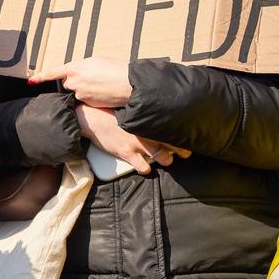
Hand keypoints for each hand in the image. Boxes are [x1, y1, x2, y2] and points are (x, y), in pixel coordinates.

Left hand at [29, 57, 132, 107]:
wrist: (129, 83)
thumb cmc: (116, 69)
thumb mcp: (96, 62)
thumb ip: (81, 67)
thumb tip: (76, 74)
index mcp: (75, 67)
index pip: (52, 73)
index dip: (40, 77)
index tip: (30, 81)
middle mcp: (74, 81)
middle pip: (68, 84)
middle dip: (75, 82)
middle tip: (92, 79)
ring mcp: (79, 94)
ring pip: (77, 93)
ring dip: (85, 90)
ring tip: (101, 85)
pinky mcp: (87, 104)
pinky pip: (85, 101)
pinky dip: (92, 98)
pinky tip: (103, 93)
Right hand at [75, 104, 189, 174]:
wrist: (91, 119)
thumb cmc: (109, 112)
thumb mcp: (128, 109)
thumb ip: (142, 113)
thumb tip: (153, 111)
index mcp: (147, 121)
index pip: (170, 128)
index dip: (181, 133)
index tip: (187, 135)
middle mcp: (146, 133)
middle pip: (170, 144)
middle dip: (180, 149)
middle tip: (185, 152)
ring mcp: (137, 144)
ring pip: (161, 157)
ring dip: (167, 160)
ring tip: (168, 161)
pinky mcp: (127, 154)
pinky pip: (143, 167)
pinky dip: (146, 169)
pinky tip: (146, 168)